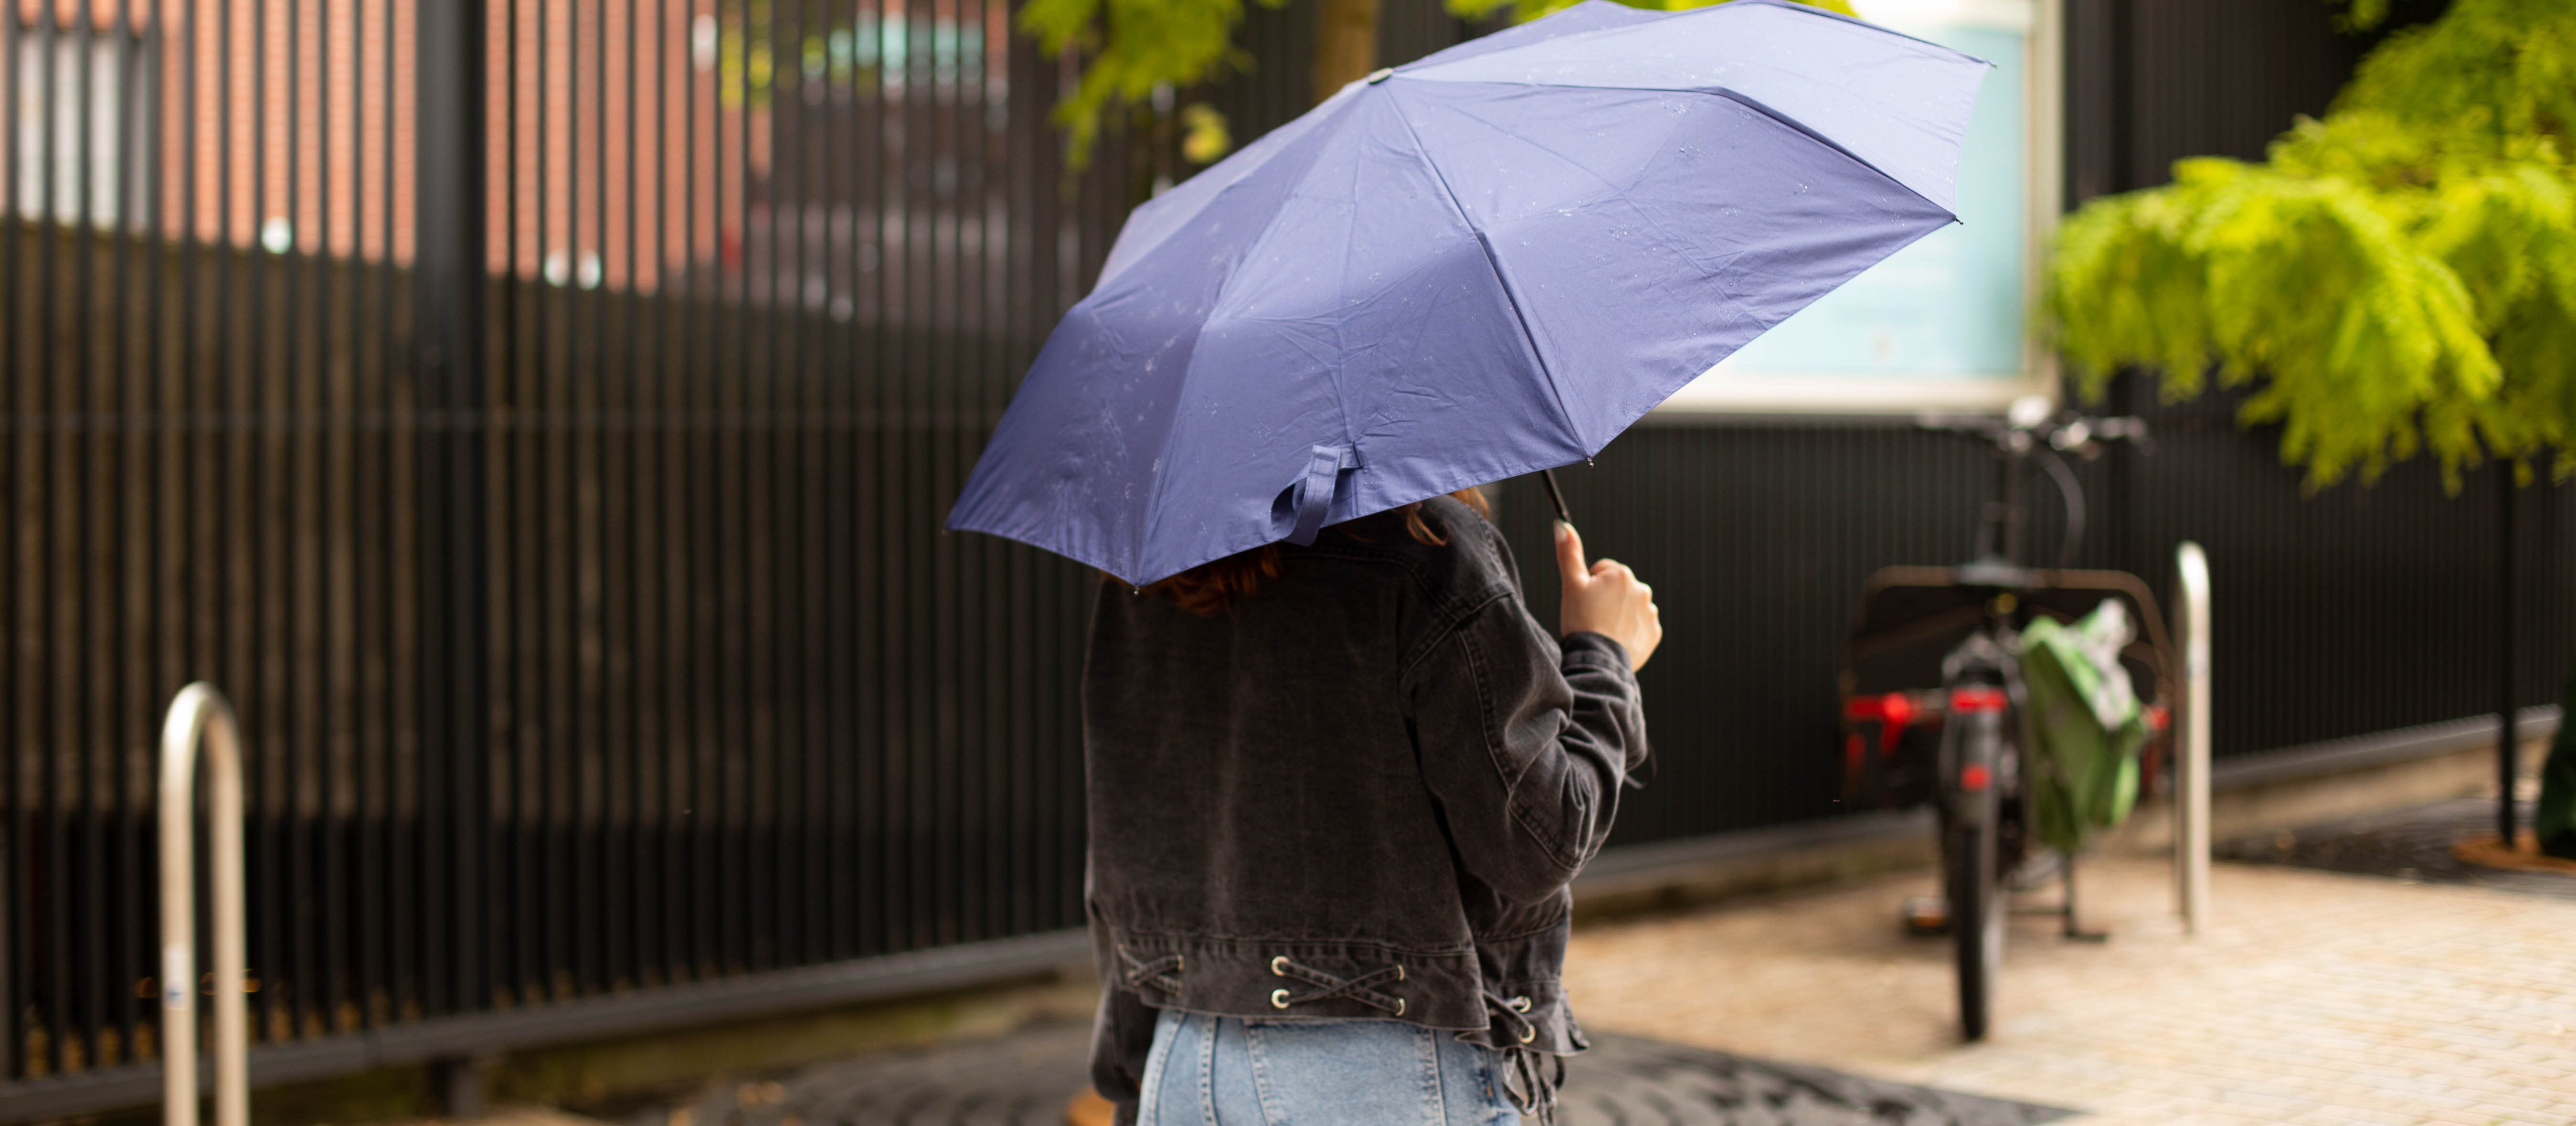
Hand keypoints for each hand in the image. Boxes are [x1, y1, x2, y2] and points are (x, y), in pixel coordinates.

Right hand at [1554, 522, 1661, 670]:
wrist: (1598, 660)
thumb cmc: (1582, 622)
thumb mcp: (1571, 585)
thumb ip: (1568, 553)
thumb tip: (1562, 526)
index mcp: (1622, 575)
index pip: (1601, 572)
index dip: (1588, 587)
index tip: (1585, 603)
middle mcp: (1642, 590)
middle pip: (1616, 589)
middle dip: (1605, 599)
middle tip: (1592, 617)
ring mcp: (1650, 613)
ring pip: (1628, 607)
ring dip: (1617, 614)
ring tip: (1603, 629)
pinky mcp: (1653, 633)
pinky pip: (1639, 626)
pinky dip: (1628, 631)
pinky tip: (1615, 639)